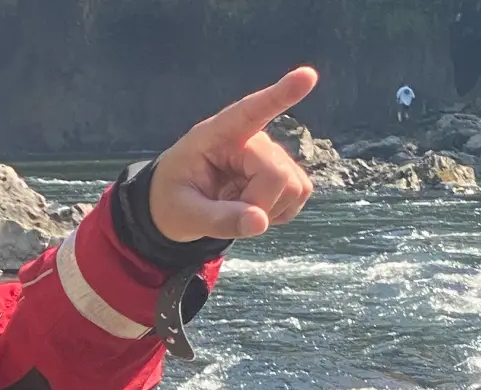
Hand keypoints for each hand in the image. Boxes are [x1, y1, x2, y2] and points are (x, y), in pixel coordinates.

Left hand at [151, 67, 319, 242]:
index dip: (280, 95)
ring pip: (294, 188)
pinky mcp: (287, 172)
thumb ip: (218, 219)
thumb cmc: (173, 199)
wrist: (177, 203)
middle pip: (278, 175)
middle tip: (225, 211)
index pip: (250, 111)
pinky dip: (278, 212)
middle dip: (257, 205)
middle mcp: (251, 139)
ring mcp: (272, 153)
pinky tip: (253, 209)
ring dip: (267, 209)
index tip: (307, 76)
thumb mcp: (183, 215)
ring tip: (235, 206)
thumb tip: (261, 222)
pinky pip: (299, 196)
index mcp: (216, 136)